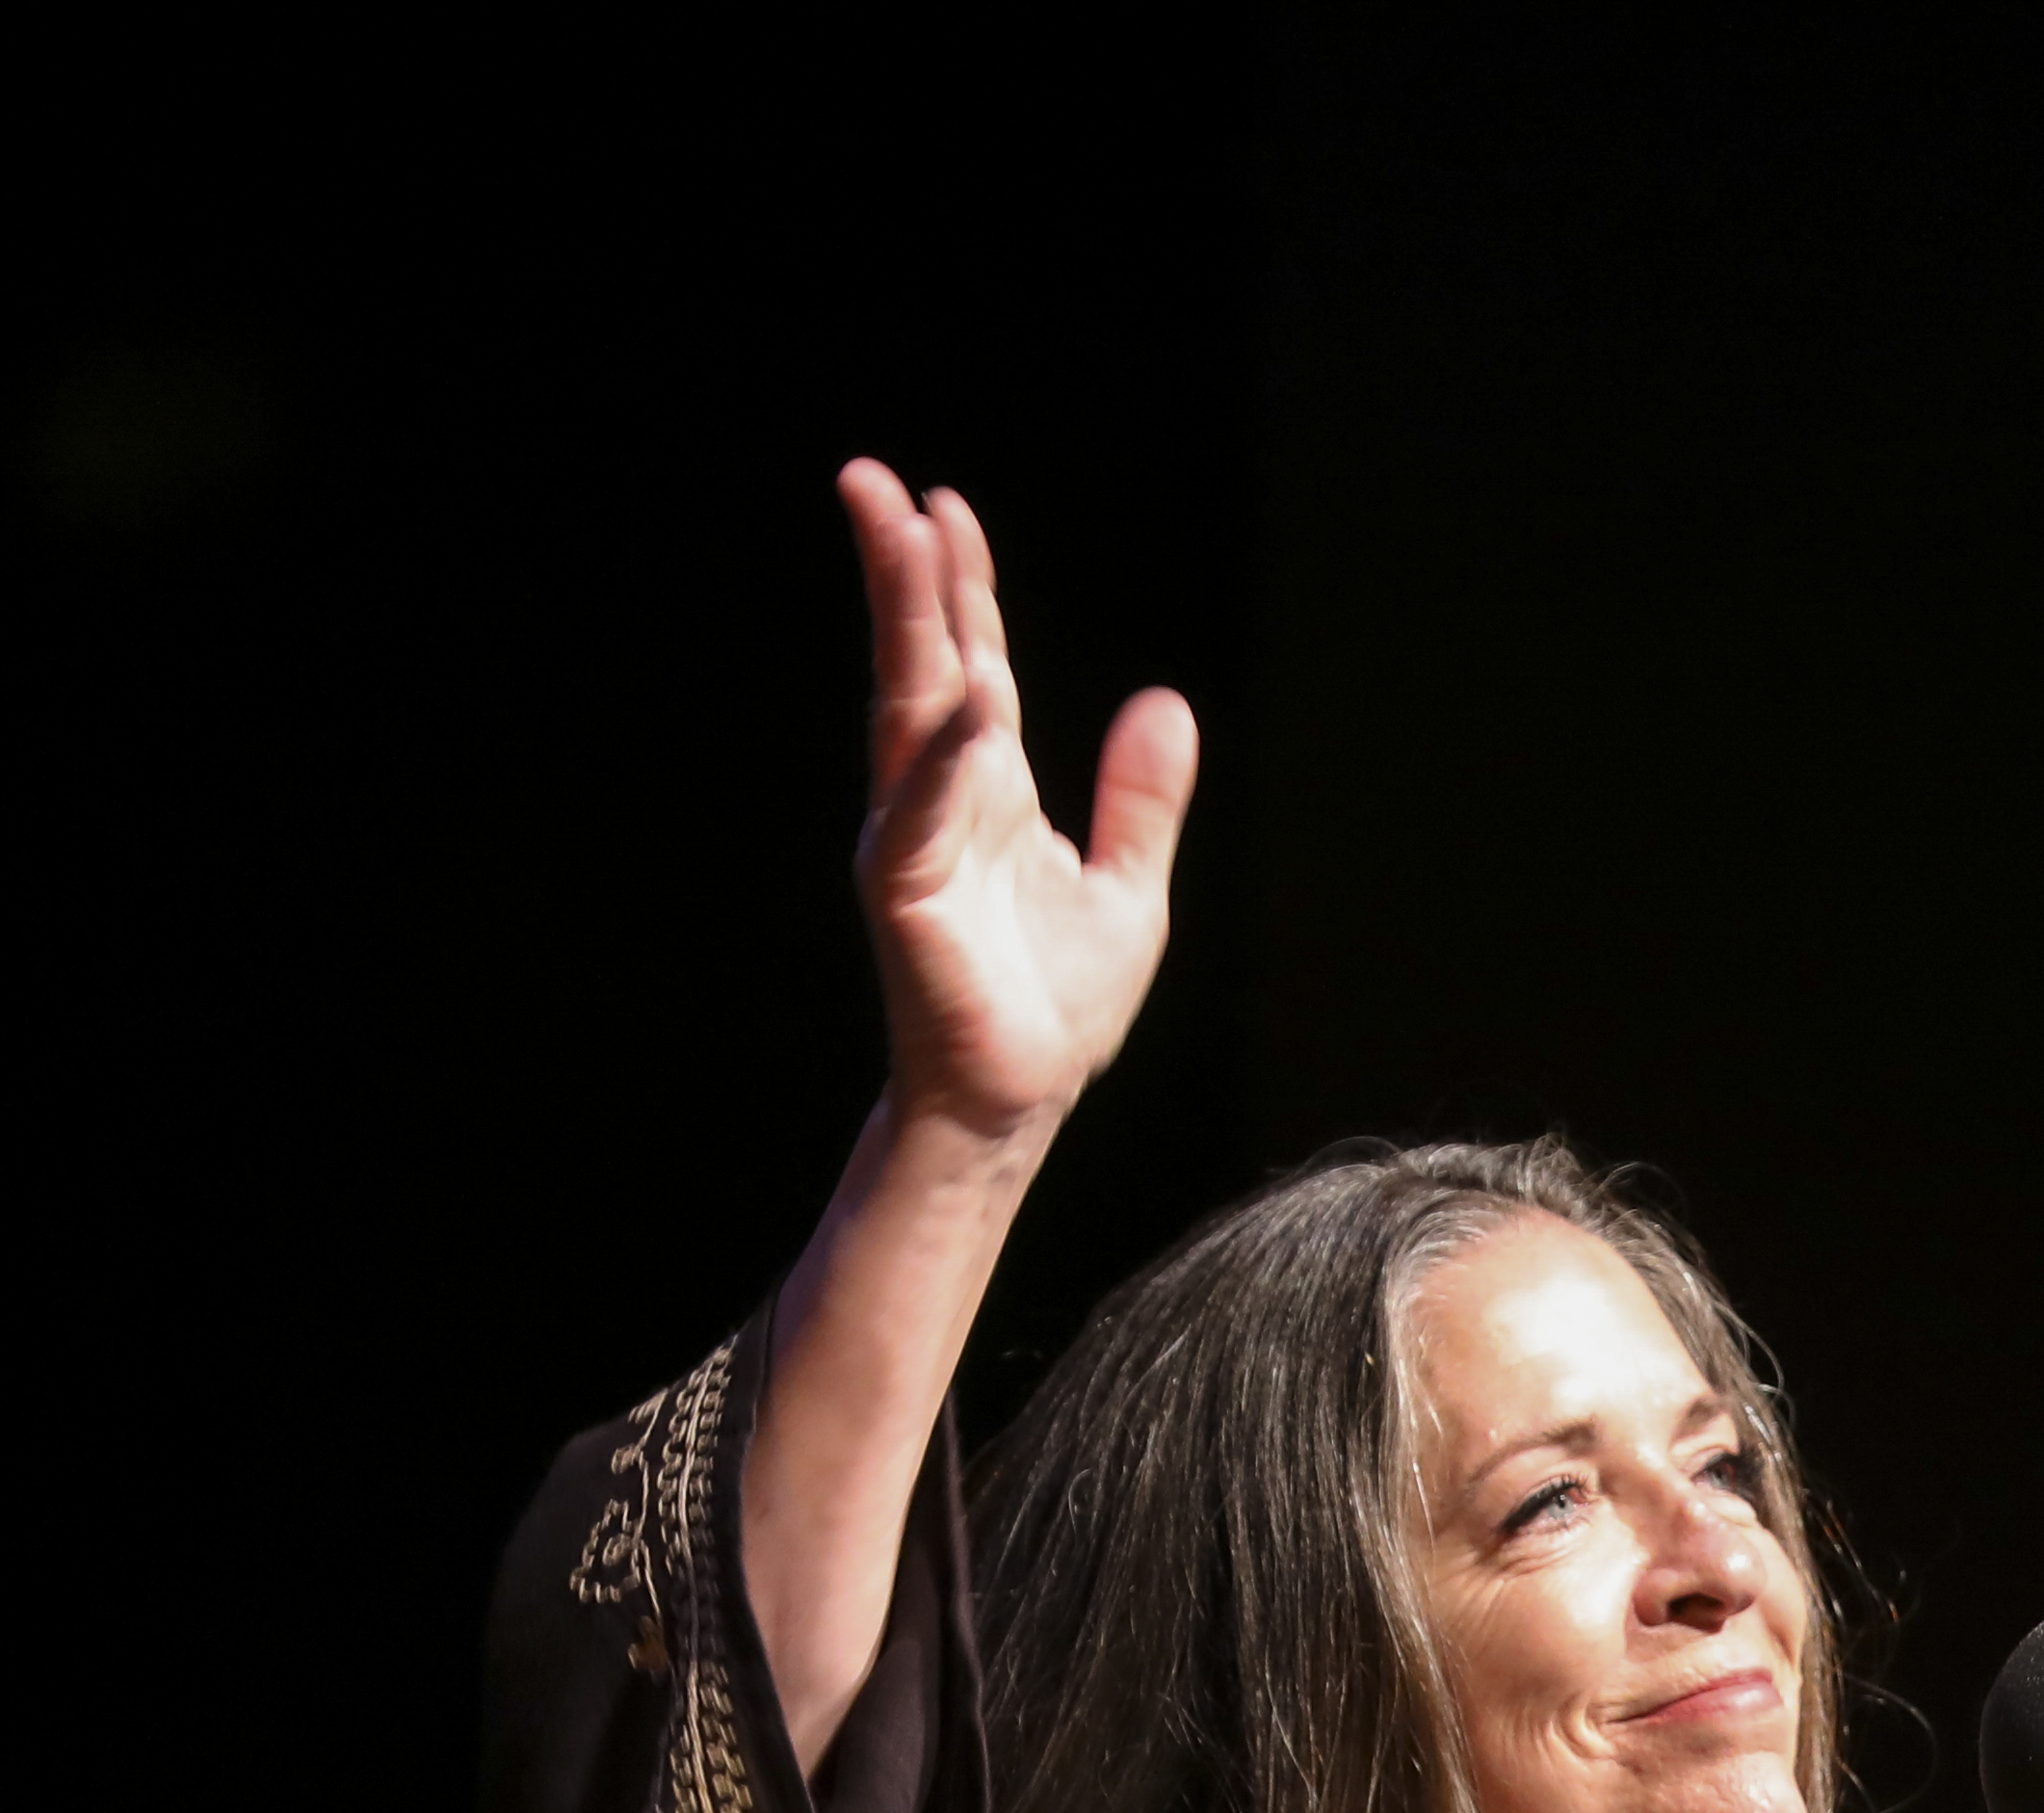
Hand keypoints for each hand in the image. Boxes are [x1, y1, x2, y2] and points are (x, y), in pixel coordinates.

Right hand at [837, 461, 1198, 1145]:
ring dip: (906, 622)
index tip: (946, 509)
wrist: (1024, 1099)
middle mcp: (939, 797)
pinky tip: (966, 704)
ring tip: (899, 535)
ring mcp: (915, 838)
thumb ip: (1142, 800)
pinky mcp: (908, 893)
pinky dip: (948, 759)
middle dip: (902, 571)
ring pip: (909, 709)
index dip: (960, 587)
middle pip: (922, 661)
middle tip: (878, 481)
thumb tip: (1165, 702)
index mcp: (988, 788)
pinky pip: (926, 813)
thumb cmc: (1056, 1005)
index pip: (969, 662)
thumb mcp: (1128, 888)